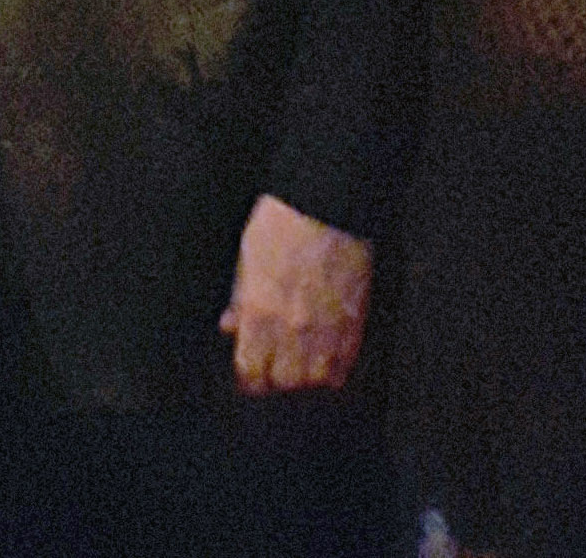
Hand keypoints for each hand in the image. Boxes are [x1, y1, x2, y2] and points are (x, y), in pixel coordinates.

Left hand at [218, 193, 371, 394]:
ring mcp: (326, 327)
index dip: (247, 377)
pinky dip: (334, 369)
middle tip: (273, 372)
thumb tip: (230, 326)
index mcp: (259, 311)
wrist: (327, 203)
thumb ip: (239, 298)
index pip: (249, 369)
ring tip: (301, 369)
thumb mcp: (247, 256)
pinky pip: (345, 365)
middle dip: (275, 380)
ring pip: (315, 380)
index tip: (248, 375)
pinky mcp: (354, 322)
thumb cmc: (282, 223)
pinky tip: (327, 360)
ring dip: (306, 378)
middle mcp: (292, 327)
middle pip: (283, 381)